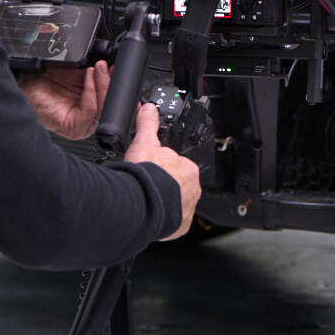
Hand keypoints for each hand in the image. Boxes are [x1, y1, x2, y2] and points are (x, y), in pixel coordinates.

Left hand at [20, 60, 111, 138]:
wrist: (26, 82)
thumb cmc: (46, 80)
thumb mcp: (78, 73)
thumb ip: (97, 72)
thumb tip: (113, 63)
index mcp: (92, 107)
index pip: (113, 99)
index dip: (117, 84)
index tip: (117, 67)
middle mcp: (89, 118)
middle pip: (110, 104)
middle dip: (110, 82)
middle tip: (106, 65)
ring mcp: (82, 126)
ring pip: (103, 108)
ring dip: (102, 85)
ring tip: (98, 68)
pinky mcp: (74, 128)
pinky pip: (90, 111)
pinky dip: (91, 92)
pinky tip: (88, 77)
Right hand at [126, 102, 199, 238]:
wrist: (142, 203)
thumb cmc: (145, 175)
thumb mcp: (144, 143)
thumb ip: (147, 125)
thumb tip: (149, 109)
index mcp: (189, 169)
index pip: (176, 167)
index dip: (162, 169)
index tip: (151, 172)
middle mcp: (193, 189)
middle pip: (177, 186)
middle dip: (163, 186)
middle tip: (146, 186)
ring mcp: (187, 209)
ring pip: (175, 204)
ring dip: (163, 203)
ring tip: (146, 201)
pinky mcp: (180, 225)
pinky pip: (173, 222)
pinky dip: (163, 220)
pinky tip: (151, 215)